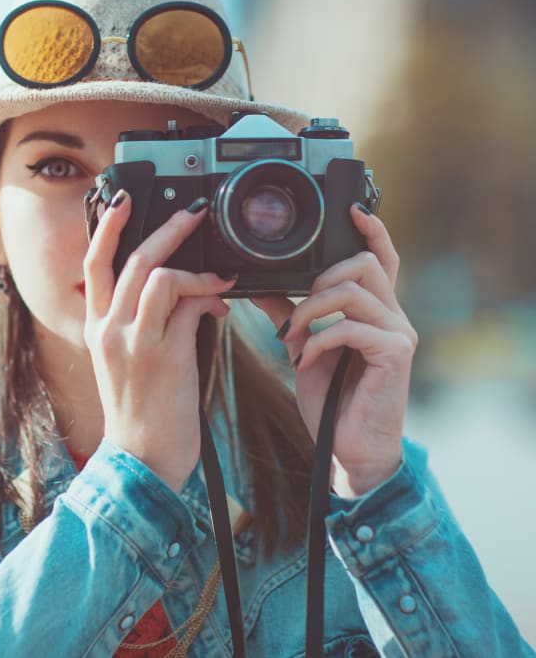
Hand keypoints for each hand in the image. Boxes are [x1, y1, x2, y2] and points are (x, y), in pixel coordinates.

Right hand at [83, 193, 237, 491]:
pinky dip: (209, 295)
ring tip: (220, 269)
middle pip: (130, 259)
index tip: (122, 201)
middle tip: (193, 213)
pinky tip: (223, 303)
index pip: (93, 264)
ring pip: (160, 276)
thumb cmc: (140, 411)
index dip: (105, 228)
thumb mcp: (127, 362)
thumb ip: (145, 324)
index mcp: (98, 327)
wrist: (141, 459)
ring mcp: (135, 341)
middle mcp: (110, 329)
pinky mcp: (164, 356)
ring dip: (194, 263)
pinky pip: (188, 306)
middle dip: (165, 229)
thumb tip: (183, 290)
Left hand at [250, 205, 417, 496]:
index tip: (350, 209)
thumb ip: (291, 314)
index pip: (381, 258)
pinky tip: (305, 360)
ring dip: (310, 310)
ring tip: (292, 337)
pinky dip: (319, 340)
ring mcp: (399, 334)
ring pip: (353, 291)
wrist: (347, 449)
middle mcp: (394, 316)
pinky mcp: (396, 354)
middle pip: (364, 264)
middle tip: (294, 314)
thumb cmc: (331, 400)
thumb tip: (259, 285)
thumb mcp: (305, 348)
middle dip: (318, 279)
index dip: (371, 230)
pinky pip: (351, 327)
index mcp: (375, 311)